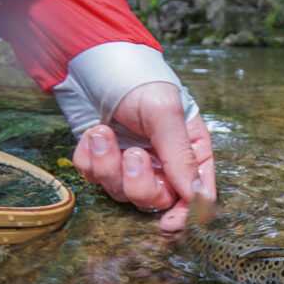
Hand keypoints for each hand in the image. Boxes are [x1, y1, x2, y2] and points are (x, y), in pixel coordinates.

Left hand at [72, 82, 215, 230]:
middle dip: (139, 184)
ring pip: (122, 192)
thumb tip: (196, 195)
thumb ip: (180, 155)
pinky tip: (91, 135)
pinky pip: (95, 178)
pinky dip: (89, 160)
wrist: (88, 59)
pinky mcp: (101, 160)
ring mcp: (130, 162)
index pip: (196, 192)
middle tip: (132, 154)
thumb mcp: (164, 110)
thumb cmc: (135, 77)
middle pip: (157, 199)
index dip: (185, 213)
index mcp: (190, 148)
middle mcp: (163, 161)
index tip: (169, 223)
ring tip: (102, 132)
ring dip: (109, 165)